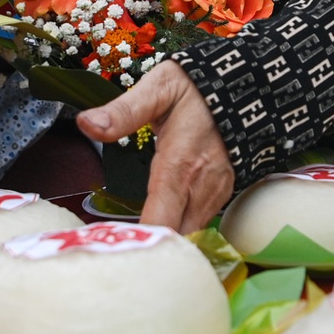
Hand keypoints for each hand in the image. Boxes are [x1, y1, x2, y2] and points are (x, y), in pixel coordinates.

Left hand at [77, 61, 232, 233]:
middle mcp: (201, 187)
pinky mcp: (222, 194)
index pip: (160, 222)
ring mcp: (216, 193)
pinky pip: (200, 223)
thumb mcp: (159, 88)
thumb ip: (124, 111)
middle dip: (150, 246)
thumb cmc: (198, 87)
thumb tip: (86, 124)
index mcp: (179, 165)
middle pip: (175, 239)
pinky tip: (162, 223)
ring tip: (137, 237)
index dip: (139, 241)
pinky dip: (180, 229)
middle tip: (119, 247)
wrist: (246, 84)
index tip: (113, 249)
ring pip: (189, 235)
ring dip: (166, 239)